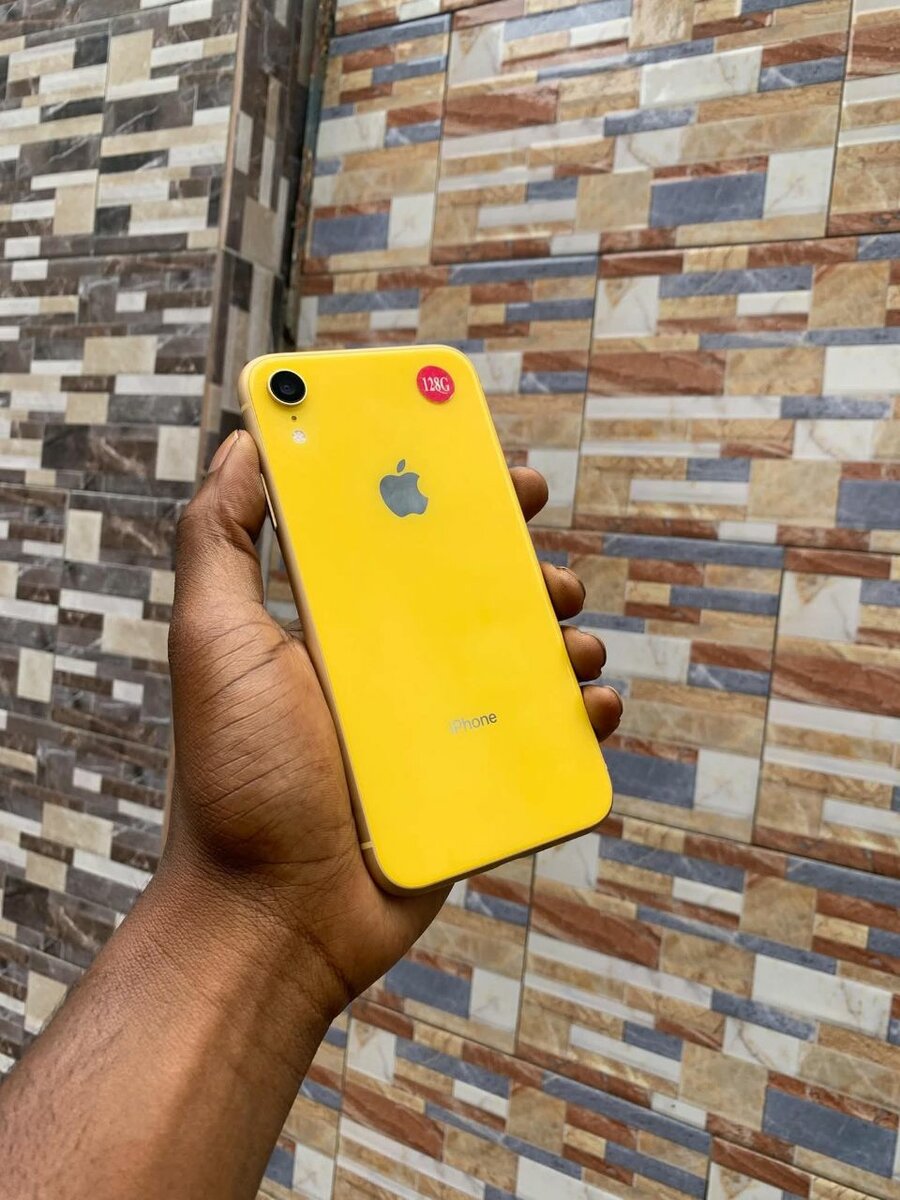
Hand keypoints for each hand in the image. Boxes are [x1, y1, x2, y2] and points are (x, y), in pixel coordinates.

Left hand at [165, 430, 621, 1020]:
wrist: (272, 918)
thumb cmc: (237, 778)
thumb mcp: (215, 641)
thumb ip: (221, 538)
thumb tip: (249, 439)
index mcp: (337, 626)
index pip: (400, 540)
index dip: (448, 495)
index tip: (490, 467)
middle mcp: (388, 669)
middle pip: (471, 594)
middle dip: (519, 562)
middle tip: (544, 554)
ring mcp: (435, 728)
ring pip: (518, 662)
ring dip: (562, 635)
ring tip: (572, 639)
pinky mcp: (471, 784)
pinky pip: (542, 740)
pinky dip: (580, 717)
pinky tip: (591, 705)